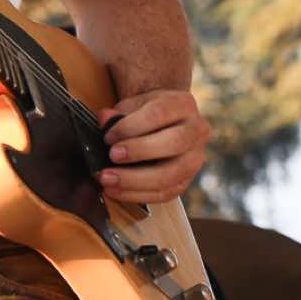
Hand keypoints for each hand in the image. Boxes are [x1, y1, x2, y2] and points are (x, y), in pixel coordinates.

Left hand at [97, 89, 208, 203]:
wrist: (164, 123)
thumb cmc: (146, 113)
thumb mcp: (133, 105)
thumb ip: (118, 113)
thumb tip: (104, 119)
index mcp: (183, 105)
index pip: (159, 114)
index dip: (131, 126)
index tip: (108, 136)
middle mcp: (196, 131)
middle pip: (174, 143)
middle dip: (140, 151)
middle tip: (112, 156)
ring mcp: (195, 158)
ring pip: (171, 174)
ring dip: (135, 180)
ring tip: (108, 179)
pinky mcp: (186, 181)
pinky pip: (164, 193)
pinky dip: (137, 195)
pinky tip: (116, 191)